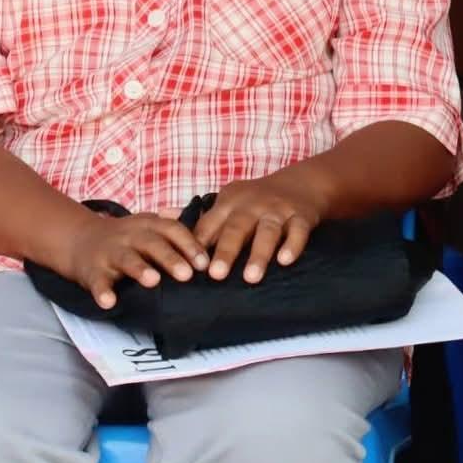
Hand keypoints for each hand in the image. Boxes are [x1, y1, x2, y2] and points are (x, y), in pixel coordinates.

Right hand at [58, 209, 208, 311]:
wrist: (78, 240)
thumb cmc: (125, 239)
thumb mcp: (148, 228)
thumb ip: (176, 234)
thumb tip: (215, 245)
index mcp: (147, 225)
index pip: (171, 229)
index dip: (189, 244)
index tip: (205, 264)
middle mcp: (129, 236)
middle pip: (152, 243)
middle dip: (169, 258)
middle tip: (187, 275)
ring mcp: (109, 252)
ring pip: (126, 259)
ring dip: (139, 269)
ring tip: (152, 281)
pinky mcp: (92, 271)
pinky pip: (98, 282)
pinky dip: (102, 292)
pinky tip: (109, 302)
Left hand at [192, 167, 331, 283]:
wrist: (300, 184)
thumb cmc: (254, 200)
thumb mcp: (227, 201)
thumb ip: (199, 215)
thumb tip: (161, 214)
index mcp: (228, 203)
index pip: (209, 224)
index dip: (198, 244)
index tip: (187, 266)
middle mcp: (251, 205)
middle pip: (236, 229)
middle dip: (226, 252)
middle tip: (216, 275)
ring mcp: (277, 210)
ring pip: (267, 232)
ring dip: (259, 255)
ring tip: (251, 278)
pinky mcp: (301, 216)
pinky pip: (298, 231)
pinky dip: (293, 245)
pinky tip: (285, 261)